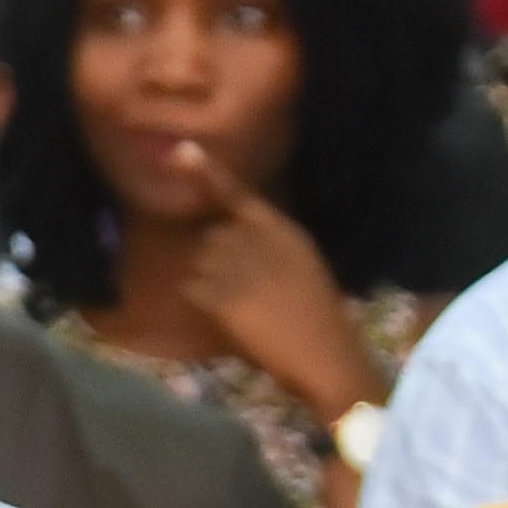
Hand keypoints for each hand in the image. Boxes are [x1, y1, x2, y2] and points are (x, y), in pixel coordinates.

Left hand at [140, 137, 384, 423]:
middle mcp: (255, 237)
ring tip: (248, 309)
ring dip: (213, 285)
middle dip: (221, 263)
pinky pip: (192, 289)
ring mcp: (235, 262)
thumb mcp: (302, 265)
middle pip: (212, 237)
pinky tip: (234, 319)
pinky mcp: (218, 290)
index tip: (182, 151)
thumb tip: (230, 235)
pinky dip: (204, 306)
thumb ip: (269, 244)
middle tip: (253, 296)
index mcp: (282, 229)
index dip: (207, 172)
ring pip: (200, 264)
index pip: (238, 195)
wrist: (324, 355)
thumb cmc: (318, 318)